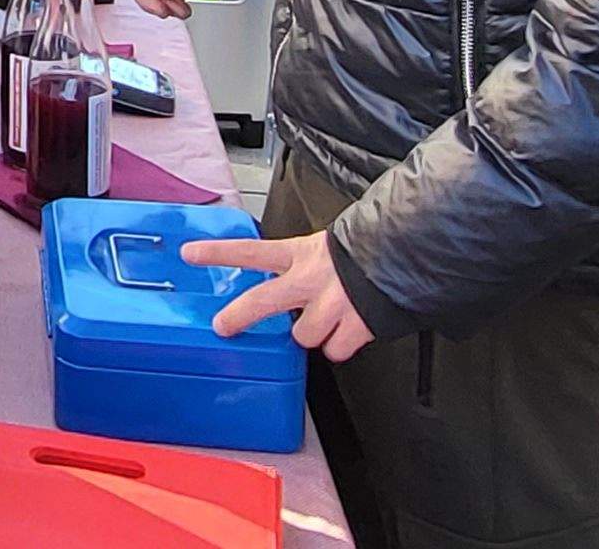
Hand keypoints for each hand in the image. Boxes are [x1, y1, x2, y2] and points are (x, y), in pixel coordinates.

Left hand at [184, 232, 374, 360]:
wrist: (409, 254)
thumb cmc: (368, 249)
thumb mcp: (328, 247)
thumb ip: (304, 266)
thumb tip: (293, 286)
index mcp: (301, 254)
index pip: (251, 250)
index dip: (217, 253)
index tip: (189, 254)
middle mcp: (309, 280)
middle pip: (262, 301)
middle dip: (238, 316)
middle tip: (223, 326)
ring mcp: (330, 305)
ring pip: (304, 336)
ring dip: (317, 332)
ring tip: (333, 316)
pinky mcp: (353, 326)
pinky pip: (335, 350)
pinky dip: (342, 344)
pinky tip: (351, 327)